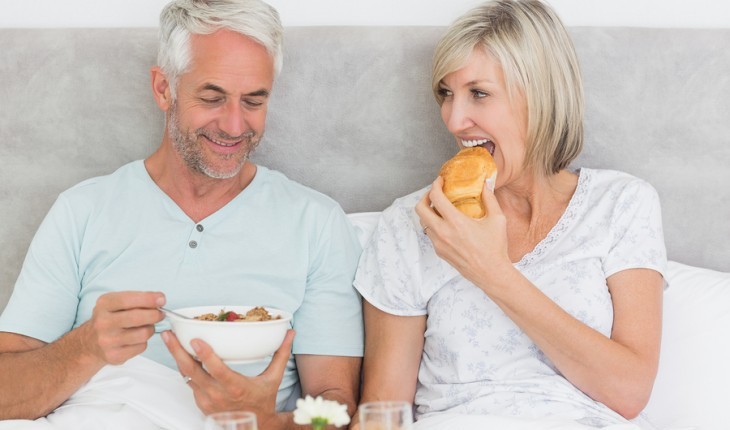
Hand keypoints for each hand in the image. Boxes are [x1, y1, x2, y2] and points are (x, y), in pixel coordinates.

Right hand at [80, 291, 165, 365]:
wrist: (90, 343)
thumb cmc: (110, 319)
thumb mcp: (116, 303)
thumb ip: (137, 299)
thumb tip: (160, 299)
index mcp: (104, 304)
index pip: (128, 300)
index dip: (149, 299)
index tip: (161, 299)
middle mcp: (103, 322)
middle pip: (138, 317)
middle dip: (155, 315)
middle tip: (160, 314)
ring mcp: (107, 341)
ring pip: (143, 333)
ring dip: (150, 329)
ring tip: (145, 327)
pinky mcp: (114, 356)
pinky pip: (141, 347)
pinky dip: (143, 342)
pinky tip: (135, 339)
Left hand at [163, 328, 294, 427]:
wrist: (255, 427)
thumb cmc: (263, 401)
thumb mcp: (274, 378)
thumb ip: (280, 354)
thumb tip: (290, 333)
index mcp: (236, 387)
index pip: (217, 370)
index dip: (205, 355)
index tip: (196, 340)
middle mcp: (218, 395)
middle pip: (191, 371)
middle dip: (177, 351)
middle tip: (168, 334)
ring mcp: (206, 401)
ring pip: (186, 376)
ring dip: (177, 358)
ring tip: (170, 340)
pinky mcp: (200, 404)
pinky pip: (189, 383)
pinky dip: (185, 369)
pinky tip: (181, 355)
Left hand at [415, 176, 510, 286]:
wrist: (491, 273)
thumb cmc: (495, 247)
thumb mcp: (497, 219)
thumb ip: (490, 199)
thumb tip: (486, 184)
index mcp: (456, 222)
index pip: (436, 197)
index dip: (435, 185)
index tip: (440, 181)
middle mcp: (443, 233)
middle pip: (419, 209)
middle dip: (424, 197)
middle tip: (434, 194)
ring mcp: (439, 244)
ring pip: (423, 222)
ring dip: (428, 212)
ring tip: (440, 208)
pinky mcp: (440, 252)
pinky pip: (430, 234)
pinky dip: (434, 225)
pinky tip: (446, 224)